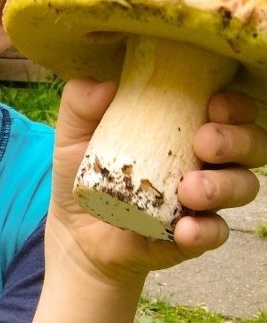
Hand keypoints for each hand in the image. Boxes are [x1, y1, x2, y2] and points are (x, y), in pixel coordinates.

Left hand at [49, 79, 265, 280]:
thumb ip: (80, 103)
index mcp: (190, 128)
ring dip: (224, 185)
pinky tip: (185, 229)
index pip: (233, 110)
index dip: (235, 105)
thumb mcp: (74, 135)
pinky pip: (215, 233)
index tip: (213, 104)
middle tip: (204, 143)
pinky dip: (205, 231)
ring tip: (190, 189)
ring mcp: (204, 201)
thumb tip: (104, 86)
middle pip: (253, 144)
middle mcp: (208, 162)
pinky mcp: (192, 237)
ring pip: (243, 187)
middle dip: (237, 140)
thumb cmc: (86, 174)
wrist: (75, 232)